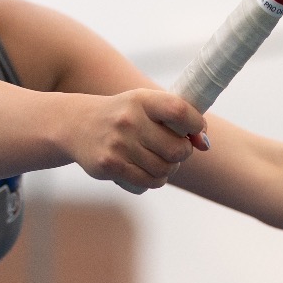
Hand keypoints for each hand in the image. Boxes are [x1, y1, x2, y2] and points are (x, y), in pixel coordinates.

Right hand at [70, 89, 206, 189]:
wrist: (77, 125)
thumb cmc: (124, 115)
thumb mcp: (146, 106)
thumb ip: (177, 119)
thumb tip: (205, 144)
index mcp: (141, 100)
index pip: (180, 111)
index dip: (196, 125)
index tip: (196, 131)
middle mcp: (129, 120)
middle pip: (177, 149)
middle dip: (182, 153)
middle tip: (174, 150)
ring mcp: (118, 144)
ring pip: (164, 170)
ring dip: (168, 169)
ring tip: (158, 160)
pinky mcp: (110, 165)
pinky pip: (148, 183)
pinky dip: (153, 180)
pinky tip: (145, 171)